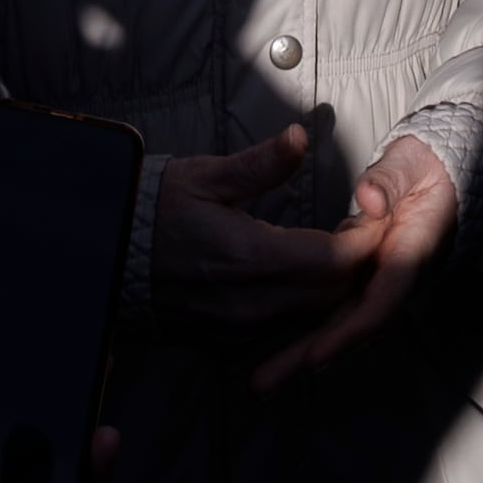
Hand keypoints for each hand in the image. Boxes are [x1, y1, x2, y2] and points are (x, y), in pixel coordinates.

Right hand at [146, 125, 378, 330]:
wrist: (107, 260)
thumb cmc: (159, 210)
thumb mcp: (207, 176)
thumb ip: (261, 163)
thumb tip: (301, 136)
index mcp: (250, 257)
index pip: (335, 260)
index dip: (365, 240)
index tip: (375, 216)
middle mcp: (251, 305)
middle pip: (333, 295)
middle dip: (357, 266)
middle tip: (362, 233)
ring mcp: (240, 333)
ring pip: (314, 320)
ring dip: (335, 292)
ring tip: (338, 255)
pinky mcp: (230, 347)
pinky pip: (287, 336)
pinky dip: (307, 314)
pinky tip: (307, 285)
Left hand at [251, 132, 452, 389]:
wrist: (438, 176)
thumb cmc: (421, 167)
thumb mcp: (409, 164)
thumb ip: (390, 180)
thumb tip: (369, 198)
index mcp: (409, 256)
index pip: (379, 305)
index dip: (346, 334)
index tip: (313, 356)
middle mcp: (392, 281)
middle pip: (351, 328)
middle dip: (309, 356)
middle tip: (263, 382)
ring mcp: (376, 284)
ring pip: (338, 325)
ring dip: (300, 353)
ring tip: (259, 380)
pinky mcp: (360, 282)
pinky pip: (331, 312)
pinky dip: (304, 332)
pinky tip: (271, 350)